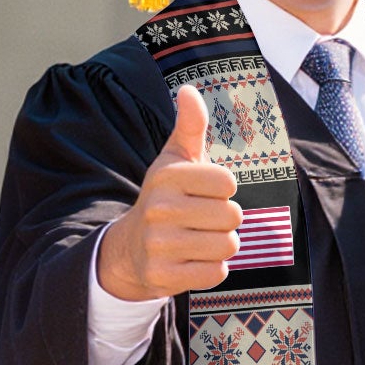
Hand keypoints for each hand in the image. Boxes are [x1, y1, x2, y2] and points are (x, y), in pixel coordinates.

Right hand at [95, 85, 243, 300]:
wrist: (131, 248)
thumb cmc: (166, 197)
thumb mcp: (175, 160)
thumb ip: (190, 126)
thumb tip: (188, 89)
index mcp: (167, 176)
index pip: (228, 182)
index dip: (223, 189)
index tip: (204, 192)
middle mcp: (160, 208)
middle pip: (232, 216)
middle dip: (225, 220)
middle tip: (203, 219)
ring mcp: (160, 245)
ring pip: (228, 245)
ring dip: (221, 245)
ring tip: (200, 239)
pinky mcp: (164, 276)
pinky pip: (216, 273)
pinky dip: (212, 269)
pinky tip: (193, 260)